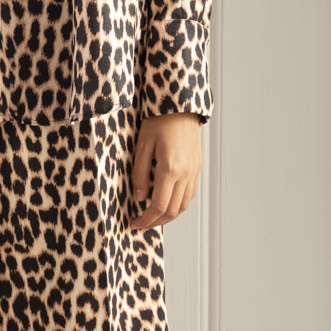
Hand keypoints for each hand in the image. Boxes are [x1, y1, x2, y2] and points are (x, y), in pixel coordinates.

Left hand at [128, 113, 201, 230]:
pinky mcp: (197, 168)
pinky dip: (178, 204)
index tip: (134, 223)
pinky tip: (167, 202)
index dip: (145, 219)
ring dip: (168, 216)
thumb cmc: (159, 120)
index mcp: (170, 168)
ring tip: (153, 217)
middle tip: (141, 224)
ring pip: (183, 205)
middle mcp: (186, 173)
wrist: (180, 106)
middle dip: (155, 222)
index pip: (158, 206)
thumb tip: (139, 197)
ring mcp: (194, 171)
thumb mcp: (142, 146)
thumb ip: (139, 174)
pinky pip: (190, 194)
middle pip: (172, 210)